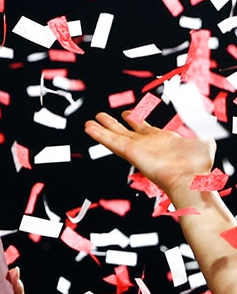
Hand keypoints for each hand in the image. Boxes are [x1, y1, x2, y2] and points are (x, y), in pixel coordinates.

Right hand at [84, 111, 215, 200]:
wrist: (189, 179)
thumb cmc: (198, 165)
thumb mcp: (203, 137)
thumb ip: (198, 124)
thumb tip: (200, 117)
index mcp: (163, 141)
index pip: (144, 129)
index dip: (135, 121)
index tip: (127, 115)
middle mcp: (147, 145)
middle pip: (125, 132)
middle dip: (114, 124)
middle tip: (101, 117)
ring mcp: (137, 149)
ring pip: (115, 137)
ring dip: (102, 129)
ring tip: (89, 123)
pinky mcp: (130, 152)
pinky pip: (111, 141)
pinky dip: (99, 134)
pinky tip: (89, 128)